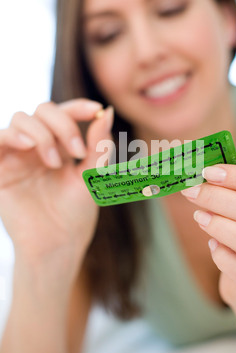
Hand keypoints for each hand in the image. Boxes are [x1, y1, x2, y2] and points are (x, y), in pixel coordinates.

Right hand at [0, 99, 114, 291]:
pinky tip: (29, 145)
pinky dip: (11, 135)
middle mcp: (38, 146)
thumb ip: (98, 145)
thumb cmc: (76, 214)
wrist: (58, 245)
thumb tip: (108, 112)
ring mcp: (18, 156)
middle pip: (43, 110)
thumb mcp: (92, 176)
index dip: (79, 107)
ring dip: (42, 133)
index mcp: (61, 146)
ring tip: (54, 162)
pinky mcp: (0, 169)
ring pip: (21, 119)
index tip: (96, 110)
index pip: (65, 113)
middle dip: (63, 124)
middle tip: (78, 151)